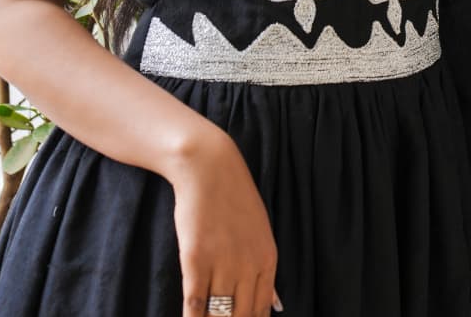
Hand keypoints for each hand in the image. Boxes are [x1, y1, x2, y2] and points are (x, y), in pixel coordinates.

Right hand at [169, 126, 280, 316]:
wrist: (210, 168)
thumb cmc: (234, 199)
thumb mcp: (261, 232)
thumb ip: (266, 271)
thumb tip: (276, 306)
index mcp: (267, 259)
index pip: (260, 312)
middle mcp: (248, 265)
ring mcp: (222, 263)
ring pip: (218, 315)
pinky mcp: (196, 260)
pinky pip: (194, 303)